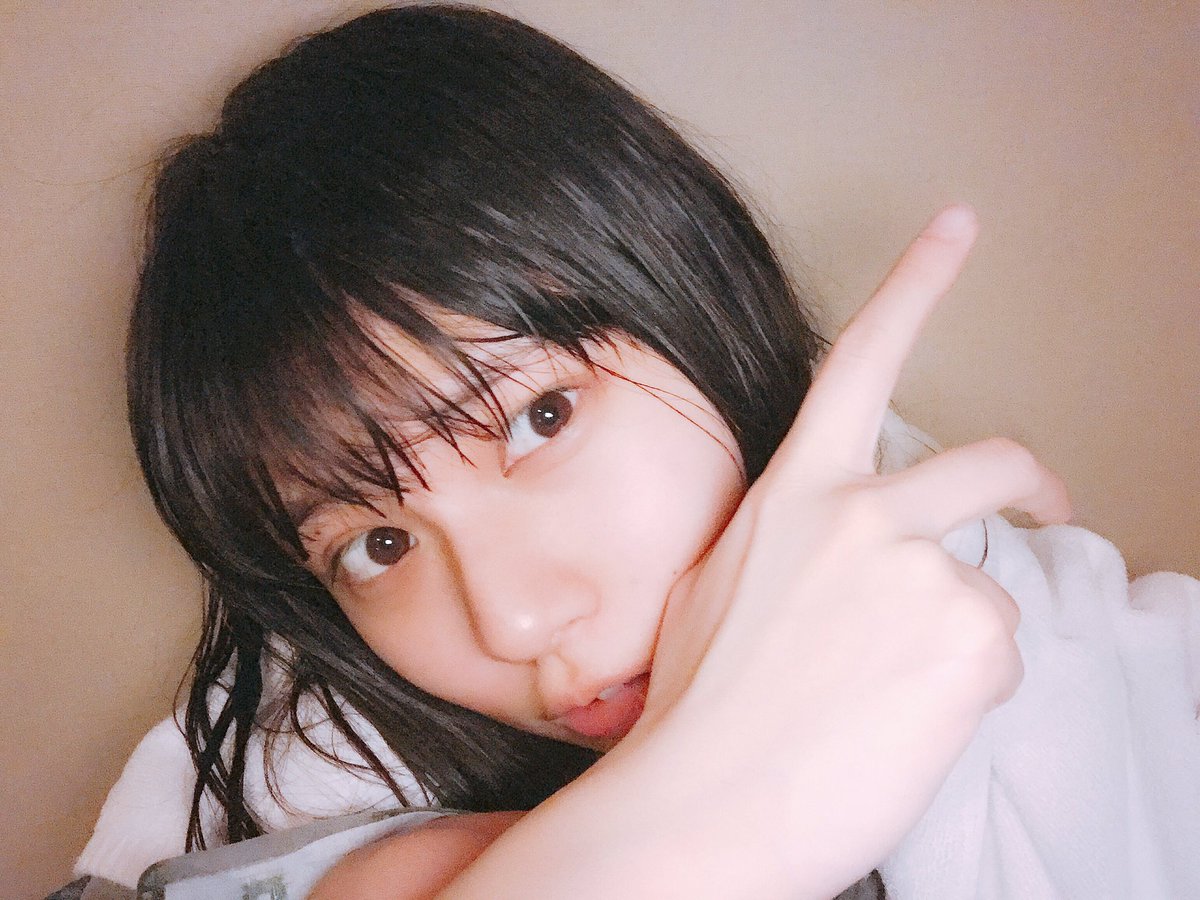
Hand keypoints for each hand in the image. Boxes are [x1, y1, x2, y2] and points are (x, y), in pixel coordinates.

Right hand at [633, 205, 1071, 894]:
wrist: (700, 805)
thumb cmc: (699, 709)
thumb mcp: (720, 589)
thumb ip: (790, 545)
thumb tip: (835, 557)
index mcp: (796, 494)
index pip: (861, 359)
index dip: (915, 283)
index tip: (958, 225)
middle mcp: (863, 513)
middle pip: (992, 464)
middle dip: (1033, 484)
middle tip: (1050, 508)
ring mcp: (921, 572)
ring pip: (987, 595)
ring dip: (952, 644)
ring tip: (881, 698)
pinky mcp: (969, 640)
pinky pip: (996, 659)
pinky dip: (960, 694)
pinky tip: (896, 724)